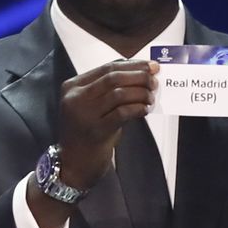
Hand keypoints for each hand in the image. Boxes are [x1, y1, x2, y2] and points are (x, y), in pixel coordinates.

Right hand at [56, 59, 158, 187]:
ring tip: (150, 97)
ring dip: (140, 93)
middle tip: (155, 81)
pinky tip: (144, 110)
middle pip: (113, 78)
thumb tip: (141, 72)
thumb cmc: (86, 131)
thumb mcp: (90, 105)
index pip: (106, 68)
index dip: (132, 65)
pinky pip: (122, 113)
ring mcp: (84, 114)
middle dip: (139, 77)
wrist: (74, 163)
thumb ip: (108, 88)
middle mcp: (75, 98)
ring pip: (119, 93)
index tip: (152, 66)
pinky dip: (137, 108)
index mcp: (72, 86)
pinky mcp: (95, 130)